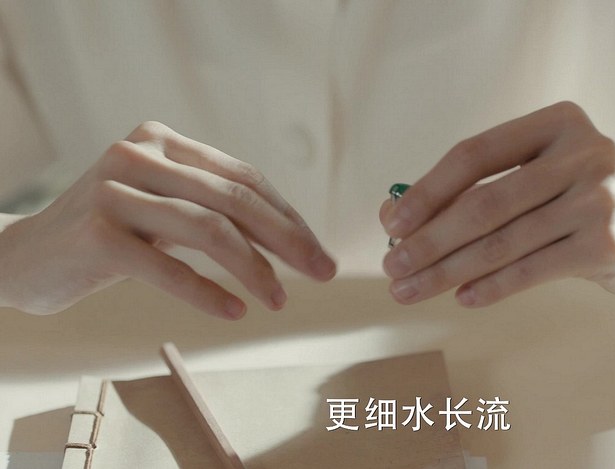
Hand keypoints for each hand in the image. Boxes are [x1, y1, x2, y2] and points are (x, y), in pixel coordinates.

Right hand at [0, 122, 335, 317]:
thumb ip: (212, 207)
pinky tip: (234, 310)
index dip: (288, 218)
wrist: (24, 257)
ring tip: (278, 301)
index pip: (244, 179)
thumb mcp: (162, 208)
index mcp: (163, 143)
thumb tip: (292, 238)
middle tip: (322, 272)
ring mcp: (113, 192)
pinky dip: (206, 291)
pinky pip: (167, 266)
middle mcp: (138, 156)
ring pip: (208, 228)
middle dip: (287, 239)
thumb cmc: (109, 234)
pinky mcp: (95, 234)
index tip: (318, 253)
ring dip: (254, 269)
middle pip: (235, 198)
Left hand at [380, 102, 614, 306]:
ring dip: (448, 271)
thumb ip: (471, 189)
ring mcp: (600, 198)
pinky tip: (462, 297)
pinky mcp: (607, 244)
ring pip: (503, 241)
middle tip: (394, 269)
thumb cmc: (577, 201)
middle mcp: (584, 153)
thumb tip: (393, 214)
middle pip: (485, 201)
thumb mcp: (534, 178)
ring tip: (412, 290)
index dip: (427, 190)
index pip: (475, 153)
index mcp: (557, 123)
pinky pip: (531, 269)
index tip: (391, 224)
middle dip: (430, 240)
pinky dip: (490, 286)